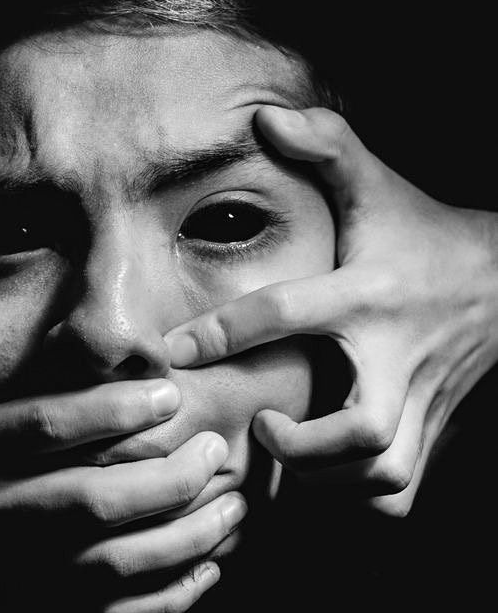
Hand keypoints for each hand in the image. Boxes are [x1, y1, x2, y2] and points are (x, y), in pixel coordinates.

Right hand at [0, 276, 246, 612]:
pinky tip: (211, 563)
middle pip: (93, 499)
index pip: (47, 426)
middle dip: (171, 475)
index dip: (116, 409)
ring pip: (111, 561)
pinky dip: (170, 596)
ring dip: (186, 535)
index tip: (171, 396)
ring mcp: (8, 572)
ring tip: (233, 502)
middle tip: (215, 450)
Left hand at [164, 106, 497, 515]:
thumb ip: (325, 145)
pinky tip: (330, 475)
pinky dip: (359, 497)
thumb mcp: (377, 185)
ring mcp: (423, 402)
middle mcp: (397, 357)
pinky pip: (399, 493)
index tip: (176, 349)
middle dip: (299, 446)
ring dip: (325, 478)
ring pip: (382, 474)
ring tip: (291, 452)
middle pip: (361, 432)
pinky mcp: (436, 431)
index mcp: (369, 294)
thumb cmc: (425, 235)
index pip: (289, 313)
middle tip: (265, 424)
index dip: (226, 333)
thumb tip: (264, 116)